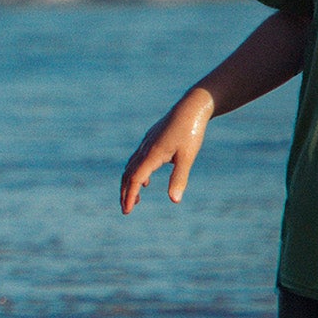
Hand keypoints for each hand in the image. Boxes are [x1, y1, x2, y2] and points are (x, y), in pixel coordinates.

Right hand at [119, 89, 213, 212]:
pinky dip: (137, 173)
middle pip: (128, 174)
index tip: (127, 210)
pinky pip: (138, 159)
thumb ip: (179, 178)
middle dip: (125, 192)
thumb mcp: (187, 157)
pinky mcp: (151, 140)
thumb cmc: (190, 132)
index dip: (129, 195)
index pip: (134, 179)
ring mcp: (146, 143)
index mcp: (152, 154)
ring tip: (136, 200)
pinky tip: (146, 181)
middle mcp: (145, 149)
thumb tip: (174, 200)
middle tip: (127, 209)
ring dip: (130, 183)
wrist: (191, 107)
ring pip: (132, 166)